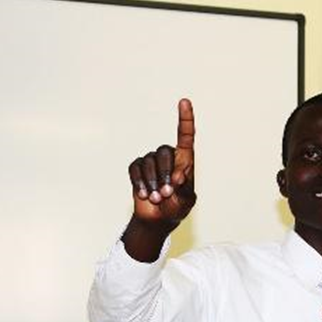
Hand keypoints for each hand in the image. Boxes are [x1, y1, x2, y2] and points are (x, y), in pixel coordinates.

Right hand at [128, 98, 196, 229]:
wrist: (158, 219)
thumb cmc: (177, 208)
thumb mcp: (186, 201)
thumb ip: (184, 188)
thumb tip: (178, 176)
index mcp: (185, 160)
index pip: (185, 135)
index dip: (185, 118)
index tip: (184, 102)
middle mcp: (168, 157)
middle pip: (164, 152)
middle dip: (164, 174)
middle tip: (167, 194)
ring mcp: (152, 162)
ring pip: (148, 162)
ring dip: (152, 183)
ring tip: (157, 198)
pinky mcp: (138, 169)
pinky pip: (135, 169)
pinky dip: (140, 183)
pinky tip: (145, 195)